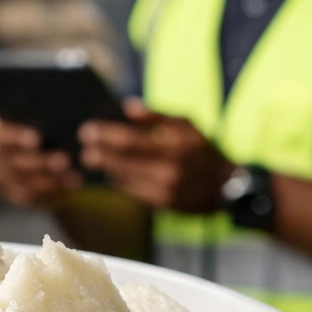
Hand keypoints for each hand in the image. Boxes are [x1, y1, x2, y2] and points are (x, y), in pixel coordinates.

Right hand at [0, 114, 80, 206]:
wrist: (38, 140)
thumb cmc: (41, 120)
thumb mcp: (40, 111)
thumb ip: (44, 112)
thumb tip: (61, 111)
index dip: (15, 137)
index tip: (37, 139)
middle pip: (12, 162)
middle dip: (40, 162)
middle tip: (64, 160)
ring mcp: (4, 175)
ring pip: (21, 182)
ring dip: (48, 180)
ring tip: (71, 174)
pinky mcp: (15, 191)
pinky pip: (30, 197)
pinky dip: (51, 191)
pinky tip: (71, 183)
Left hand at [78, 100, 234, 212]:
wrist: (226, 186)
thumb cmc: (203, 150)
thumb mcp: (187, 125)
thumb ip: (157, 116)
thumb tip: (127, 108)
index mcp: (174, 145)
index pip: (131, 140)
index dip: (106, 136)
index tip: (88, 131)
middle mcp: (168, 169)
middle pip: (124, 161)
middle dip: (100, 154)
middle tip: (84, 148)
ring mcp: (165, 189)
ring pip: (125, 178)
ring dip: (107, 168)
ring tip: (93, 158)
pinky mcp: (162, 204)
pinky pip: (133, 192)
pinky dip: (120, 182)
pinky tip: (112, 173)